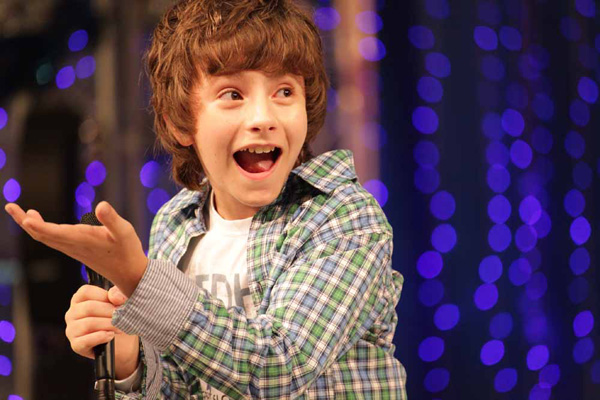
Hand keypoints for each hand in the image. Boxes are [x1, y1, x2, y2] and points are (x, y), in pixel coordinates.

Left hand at [4, 201, 146, 296]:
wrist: (129, 274)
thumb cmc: (128, 250)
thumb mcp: (124, 231)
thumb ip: (111, 219)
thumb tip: (101, 205)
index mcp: (82, 239)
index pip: (54, 233)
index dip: (38, 225)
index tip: (24, 217)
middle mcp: (73, 245)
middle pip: (42, 235)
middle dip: (24, 221)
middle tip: (9, 206)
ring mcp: (73, 248)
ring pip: (45, 237)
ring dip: (31, 225)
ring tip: (21, 211)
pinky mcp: (76, 249)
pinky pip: (52, 239)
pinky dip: (41, 230)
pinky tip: (40, 222)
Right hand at [65, 285, 139, 379]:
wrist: (120, 341)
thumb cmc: (116, 318)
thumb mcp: (118, 303)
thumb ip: (117, 295)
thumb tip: (116, 297)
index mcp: (79, 299)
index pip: (86, 292)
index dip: (105, 296)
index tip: (118, 302)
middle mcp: (72, 313)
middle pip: (89, 307)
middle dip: (110, 311)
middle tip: (124, 315)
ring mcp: (71, 330)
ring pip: (88, 323)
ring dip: (108, 324)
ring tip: (120, 326)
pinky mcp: (76, 345)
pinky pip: (86, 340)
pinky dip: (101, 337)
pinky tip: (111, 335)